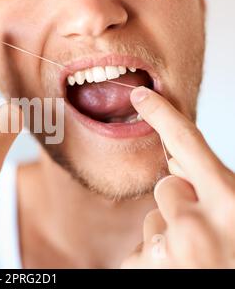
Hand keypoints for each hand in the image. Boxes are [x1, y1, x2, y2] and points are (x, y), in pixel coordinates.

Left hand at [121, 87, 234, 268]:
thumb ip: (215, 188)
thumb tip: (176, 162)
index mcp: (232, 204)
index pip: (188, 143)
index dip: (162, 114)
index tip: (140, 96)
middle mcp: (198, 227)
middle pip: (166, 186)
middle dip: (182, 202)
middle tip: (207, 233)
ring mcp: (169, 251)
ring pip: (153, 218)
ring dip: (170, 234)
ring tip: (198, 258)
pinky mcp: (145, 269)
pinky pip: (142, 247)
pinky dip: (156, 258)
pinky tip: (179, 271)